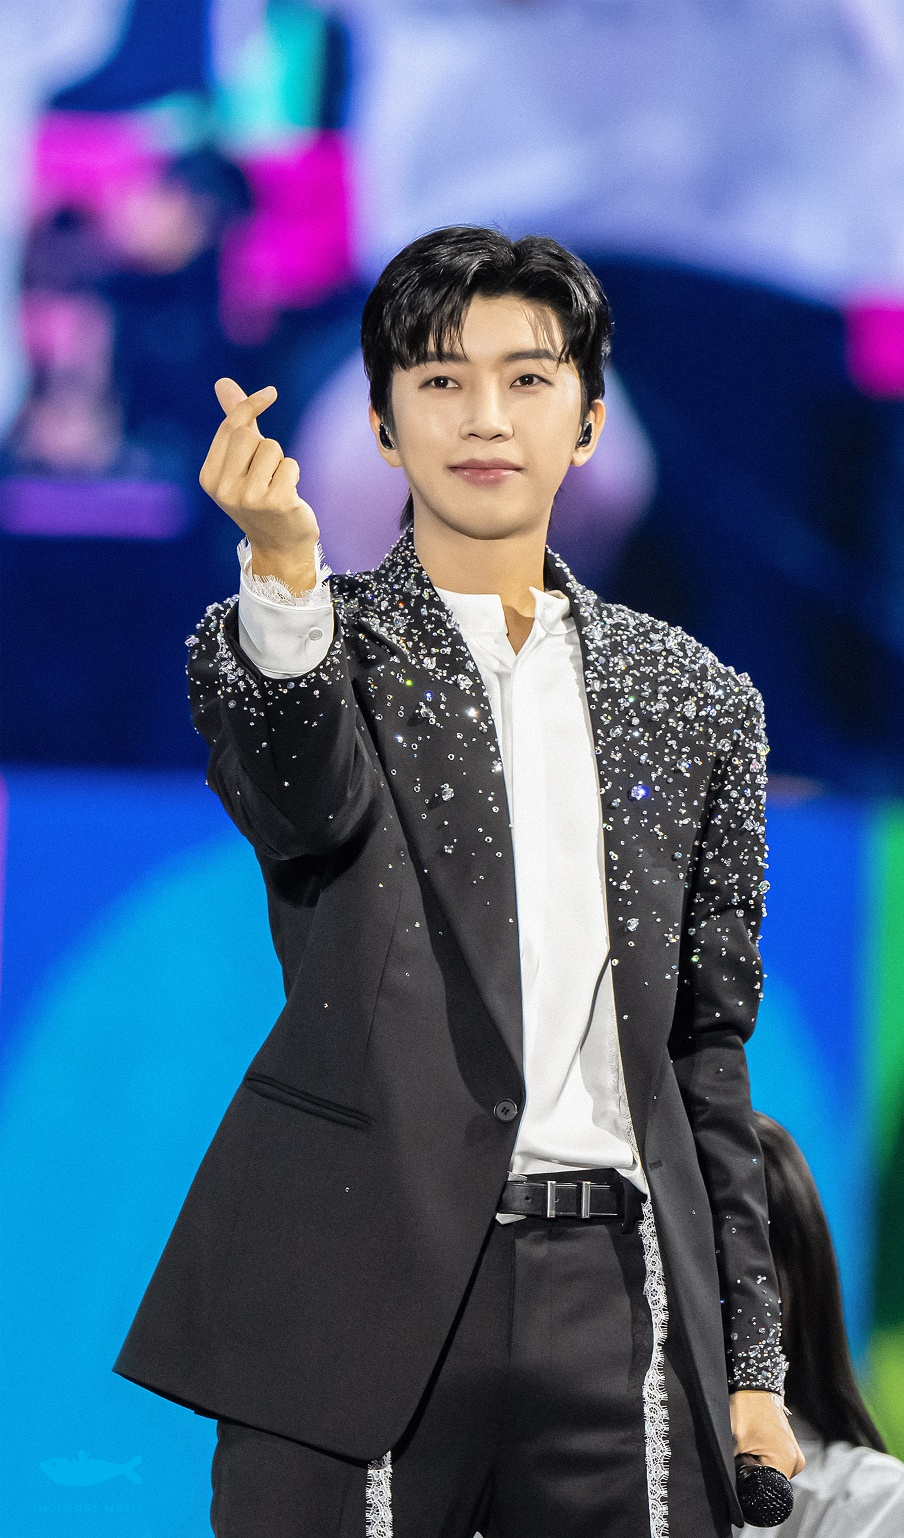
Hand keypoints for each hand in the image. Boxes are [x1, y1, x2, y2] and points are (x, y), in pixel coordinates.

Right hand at [199, 378, 320, 592]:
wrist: (280, 546)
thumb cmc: (260, 498)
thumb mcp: (241, 462)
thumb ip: (234, 423)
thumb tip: (223, 382)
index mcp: (209, 477)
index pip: (230, 427)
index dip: (250, 405)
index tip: (270, 392)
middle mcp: (224, 489)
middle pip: (249, 435)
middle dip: (265, 445)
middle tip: (267, 471)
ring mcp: (248, 498)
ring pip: (272, 449)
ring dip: (281, 462)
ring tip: (276, 486)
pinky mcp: (275, 502)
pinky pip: (290, 465)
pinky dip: (294, 475)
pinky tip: (289, 496)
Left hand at [730, 1390, 805, 1479]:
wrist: (755, 1386)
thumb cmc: (746, 1408)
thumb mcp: (735, 1441)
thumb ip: (734, 1466)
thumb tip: (730, 1483)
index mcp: (787, 1461)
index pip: (767, 1489)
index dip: (750, 1481)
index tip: (742, 1462)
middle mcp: (796, 1461)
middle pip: (771, 1482)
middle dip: (754, 1471)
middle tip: (745, 1450)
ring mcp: (796, 1455)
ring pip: (773, 1472)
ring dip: (759, 1464)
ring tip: (751, 1444)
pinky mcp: (791, 1448)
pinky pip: (776, 1462)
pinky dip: (764, 1457)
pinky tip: (757, 1442)